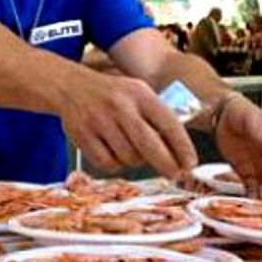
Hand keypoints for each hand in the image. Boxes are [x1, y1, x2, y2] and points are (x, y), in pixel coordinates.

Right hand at [59, 72, 196, 178]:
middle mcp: (120, 106)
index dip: (183, 147)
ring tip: (133, 150)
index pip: (169, 123)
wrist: (71, 87)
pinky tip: (115, 152)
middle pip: (150, 146)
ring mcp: (100, 121)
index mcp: (140, 94)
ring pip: (129, 158)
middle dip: (166, 165)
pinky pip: (108, 164)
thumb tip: (179, 152)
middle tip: (174, 174)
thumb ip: (158, 116)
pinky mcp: (82, 136)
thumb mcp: (139, 93)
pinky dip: (115, 164)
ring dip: (136, 161)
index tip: (190, 163)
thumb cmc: (113, 95)